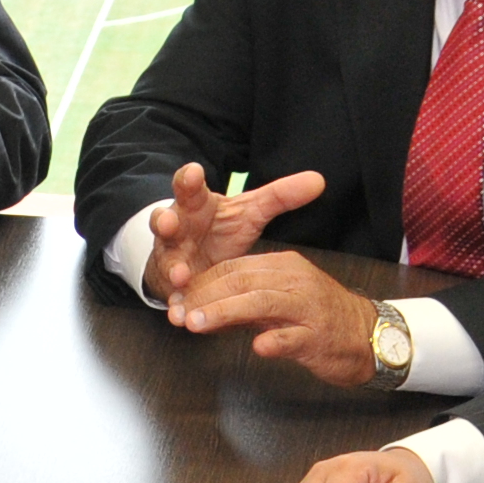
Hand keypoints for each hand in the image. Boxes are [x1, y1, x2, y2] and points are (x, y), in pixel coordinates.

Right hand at [138, 163, 325, 306]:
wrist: (194, 257)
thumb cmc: (220, 228)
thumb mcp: (250, 212)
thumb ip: (280, 197)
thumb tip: (319, 180)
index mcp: (196, 204)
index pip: (189, 186)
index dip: (188, 179)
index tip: (193, 173)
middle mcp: (178, 227)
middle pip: (165, 218)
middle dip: (165, 220)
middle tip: (169, 222)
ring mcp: (171, 255)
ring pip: (164, 258)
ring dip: (171, 266)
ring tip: (181, 275)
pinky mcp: (170, 284)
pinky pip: (169, 292)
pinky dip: (175, 300)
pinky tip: (180, 309)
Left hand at [170, 248, 375, 388]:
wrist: (368, 336)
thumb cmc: (319, 319)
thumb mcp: (279, 303)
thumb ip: (244, 304)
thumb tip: (202, 308)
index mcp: (283, 267)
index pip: (234, 268)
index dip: (201, 282)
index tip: (176, 297)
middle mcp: (294, 281)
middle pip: (241, 281)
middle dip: (204, 296)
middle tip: (177, 310)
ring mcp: (308, 308)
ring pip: (261, 303)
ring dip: (225, 312)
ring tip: (196, 323)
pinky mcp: (319, 337)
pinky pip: (293, 337)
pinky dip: (274, 340)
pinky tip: (256, 347)